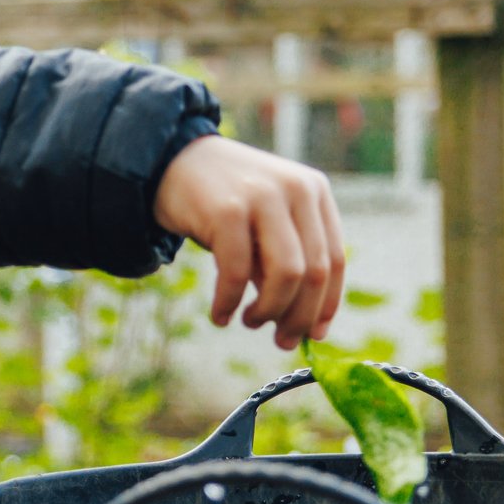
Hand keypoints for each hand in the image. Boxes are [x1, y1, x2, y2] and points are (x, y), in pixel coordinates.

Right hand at [151, 135, 344, 349]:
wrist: (169, 162)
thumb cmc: (221, 202)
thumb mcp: (266, 222)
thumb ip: (287, 258)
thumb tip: (306, 325)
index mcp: (314, 191)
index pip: (334, 259)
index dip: (326, 304)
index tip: (314, 335)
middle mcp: (296, 189)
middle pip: (313, 272)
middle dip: (298, 316)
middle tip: (282, 341)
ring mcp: (262, 197)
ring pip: (286, 275)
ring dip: (269, 311)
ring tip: (249, 322)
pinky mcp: (227, 210)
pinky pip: (237, 272)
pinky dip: (228, 302)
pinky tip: (220, 316)